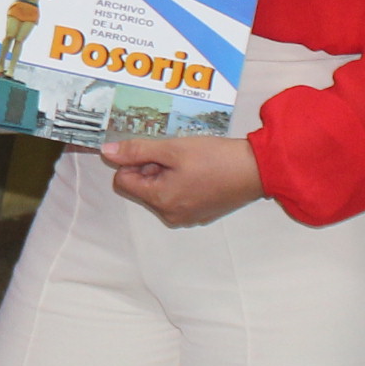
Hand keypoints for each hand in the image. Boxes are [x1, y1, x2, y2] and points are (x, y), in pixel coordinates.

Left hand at [95, 133, 263, 226]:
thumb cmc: (215, 158)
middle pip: (142, 187)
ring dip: (167, 174)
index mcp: (161, 200)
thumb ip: (137, 150)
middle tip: (176, 154)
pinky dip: (182, 182)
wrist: (257, 170)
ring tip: (190, 162)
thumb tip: (106, 151)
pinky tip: (201, 171)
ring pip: (160, 192)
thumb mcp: (172, 148)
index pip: (123, 181)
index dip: (134, 162)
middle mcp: (171, 215)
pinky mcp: (201, 214)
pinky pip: (178, 197)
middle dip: (152, 168)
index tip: (156, 151)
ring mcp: (187, 217)